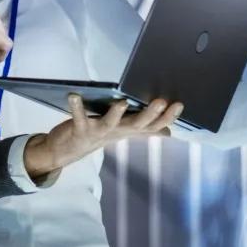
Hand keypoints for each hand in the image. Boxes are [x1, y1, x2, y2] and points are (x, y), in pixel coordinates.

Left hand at [23, 95, 184, 177]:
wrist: (67, 151)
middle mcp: (116, 132)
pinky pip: (78, 117)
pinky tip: (74, 95)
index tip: (179, 104)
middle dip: (150, 114)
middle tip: (161, 101)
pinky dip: (76, 107)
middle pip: (136, 125)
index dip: (167, 117)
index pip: (153, 125)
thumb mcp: (123, 132)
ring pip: (110, 124)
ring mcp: (98, 132)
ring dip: (116, 114)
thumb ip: (144, 129)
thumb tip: (168, 132)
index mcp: (128, 130)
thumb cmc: (97, 135)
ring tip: (122, 102)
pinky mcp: (79, 129)